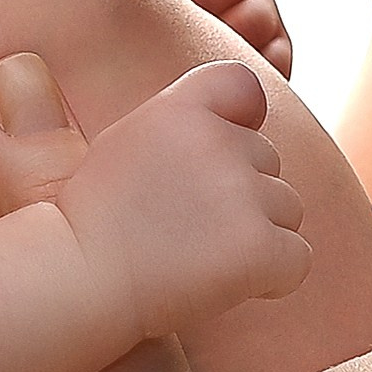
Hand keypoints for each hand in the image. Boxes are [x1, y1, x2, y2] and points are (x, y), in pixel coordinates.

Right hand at [57, 60, 311, 338]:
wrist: (74, 279)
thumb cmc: (88, 224)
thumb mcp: (119, 144)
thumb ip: (174, 122)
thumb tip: (192, 97)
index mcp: (181, 108)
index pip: (242, 84)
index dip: (240, 118)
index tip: (216, 156)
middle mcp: (219, 140)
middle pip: (268, 162)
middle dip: (242, 195)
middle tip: (186, 229)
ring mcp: (243, 193)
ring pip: (287, 210)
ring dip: (257, 236)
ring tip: (198, 259)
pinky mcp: (260, 247)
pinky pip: (296, 259)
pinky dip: (273, 277)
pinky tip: (225, 286)